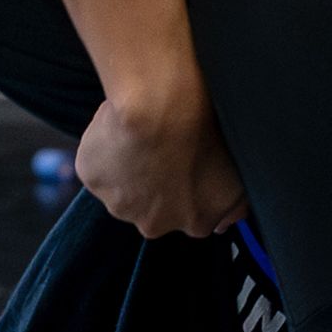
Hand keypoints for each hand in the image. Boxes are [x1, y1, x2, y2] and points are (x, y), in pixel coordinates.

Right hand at [75, 88, 242, 239]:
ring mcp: (120, 204)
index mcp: (194, 222)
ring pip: (122, 186)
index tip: (183, 159)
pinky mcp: (92, 179)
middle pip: (151, 205)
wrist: (163, 108)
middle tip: (161, 144)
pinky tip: (119, 128)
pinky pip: (97, 164)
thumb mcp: (239, 174)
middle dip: (153, 180)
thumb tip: (232, 221)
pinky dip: (104, 148)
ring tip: (140, 133)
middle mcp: (154, 223)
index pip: (188, 211)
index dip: (184, 183)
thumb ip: (237, 204)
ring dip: (127, 165)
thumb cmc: (205, 133)